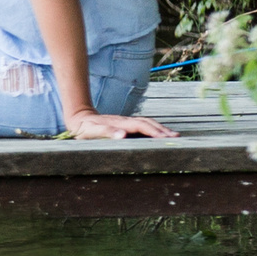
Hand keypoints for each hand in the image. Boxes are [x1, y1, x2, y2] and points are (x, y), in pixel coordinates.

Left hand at [64, 108, 178, 139]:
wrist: (79, 117)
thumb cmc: (85, 128)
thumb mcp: (92, 131)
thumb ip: (106, 132)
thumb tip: (123, 135)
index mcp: (121, 123)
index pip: (141, 126)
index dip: (154, 132)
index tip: (166, 138)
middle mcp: (126, 121)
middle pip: (148, 123)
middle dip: (162, 130)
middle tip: (177, 138)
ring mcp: (126, 122)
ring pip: (147, 123)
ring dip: (160, 129)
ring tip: (173, 136)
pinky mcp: (125, 124)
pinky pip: (143, 126)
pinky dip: (153, 129)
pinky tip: (159, 134)